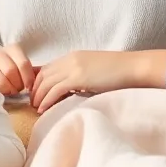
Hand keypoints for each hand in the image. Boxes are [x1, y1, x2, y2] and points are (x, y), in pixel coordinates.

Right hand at [0, 44, 35, 94]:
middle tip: (18, 90)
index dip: (28, 79)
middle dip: (17, 85)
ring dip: (8, 90)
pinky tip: (1, 92)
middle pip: (11, 72)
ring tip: (10, 92)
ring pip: (1, 81)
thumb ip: (29, 72)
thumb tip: (37, 86)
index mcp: (13, 49)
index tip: (29, 88)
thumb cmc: (8, 67)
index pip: (23, 64)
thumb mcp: (20, 64)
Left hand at [30, 49, 165, 112]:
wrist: (133, 68)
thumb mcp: (92, 71)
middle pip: (42, 75)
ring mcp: (73, 67)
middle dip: (35, 90)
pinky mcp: (79, 77)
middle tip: (32, 103)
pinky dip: (46, 100)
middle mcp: (69, 60)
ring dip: (38, 96)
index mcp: (72, 57)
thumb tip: (69, 91)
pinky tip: (43, 109)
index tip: (35, 94)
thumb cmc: (117, 73)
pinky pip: (55, 89)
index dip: (38, 82)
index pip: (46, 68)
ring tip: (35, 108)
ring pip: (46, 82)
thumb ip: (79, 76)